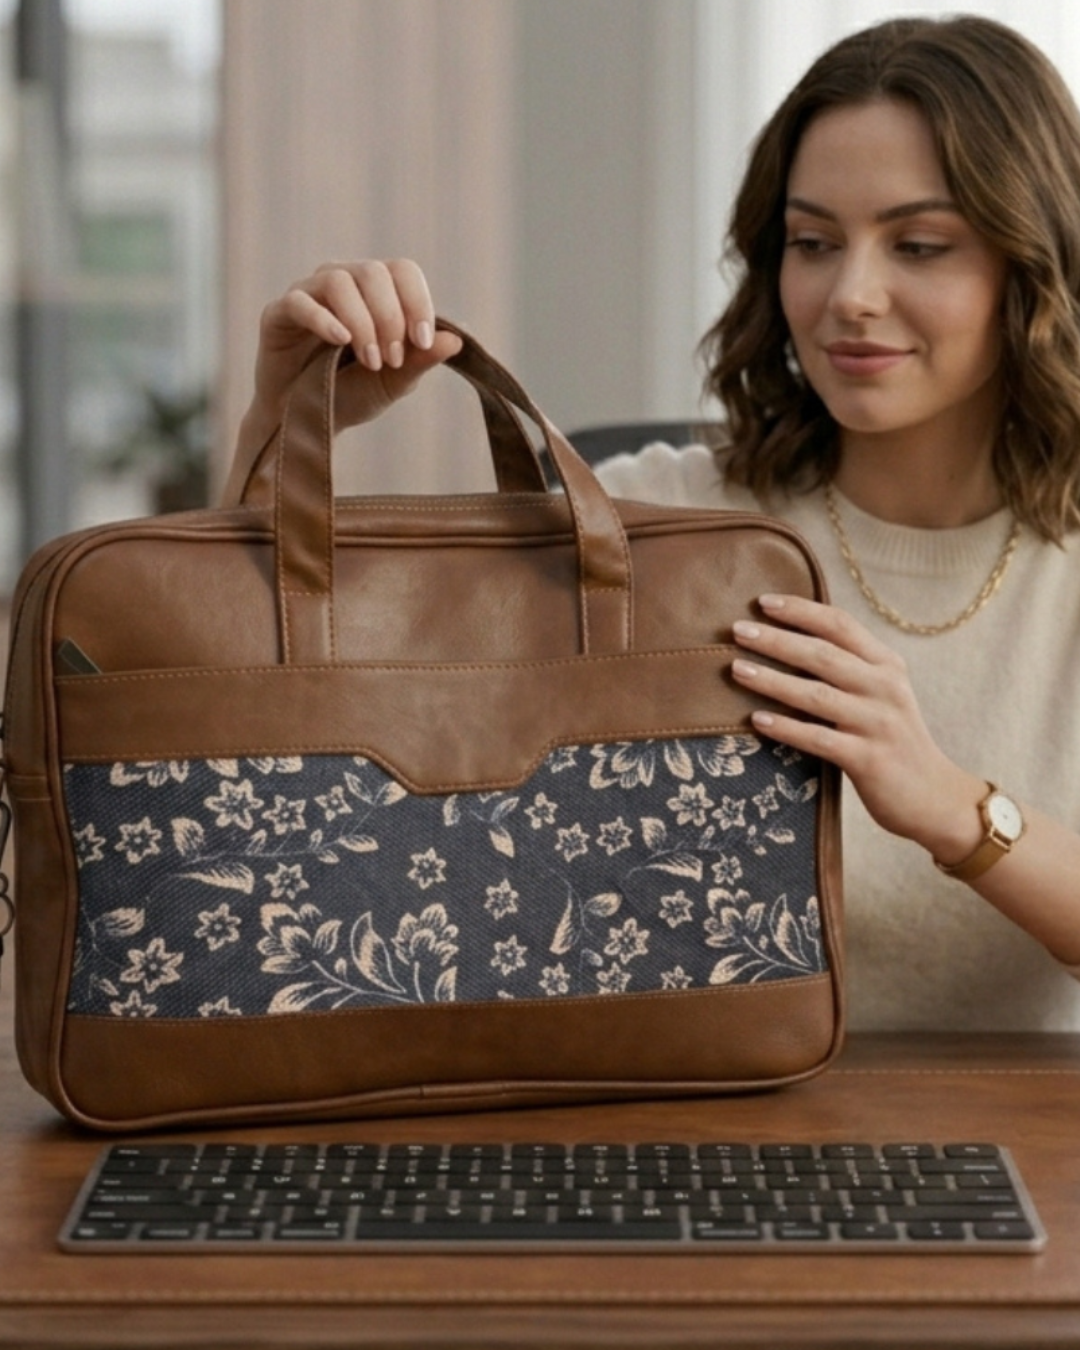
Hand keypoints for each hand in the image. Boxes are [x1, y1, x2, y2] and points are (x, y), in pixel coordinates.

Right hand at [244, 260, 462, 442]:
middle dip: (390, 317)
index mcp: (375, 292)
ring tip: (370, 360)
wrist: (305, 422)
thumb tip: (455, 340)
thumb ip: (421, 360)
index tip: (421, 341)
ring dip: (362, 321)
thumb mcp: (393, 381)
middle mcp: (342, 283)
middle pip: (373, 272)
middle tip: (392, 359)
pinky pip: (300, 301)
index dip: (417, 301)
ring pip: (339, 281)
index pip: (403, 271)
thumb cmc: (350, 395)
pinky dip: (324, 319)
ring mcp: (308, 294)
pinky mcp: (278, 314)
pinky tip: (341, 340)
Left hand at [730, 593, 986, 859]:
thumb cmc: (893, 739)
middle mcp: (885, 688)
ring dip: (772, 680)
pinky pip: (819, 739)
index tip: (763, 602)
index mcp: (886, 665)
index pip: (840, 625)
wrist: (933, 796)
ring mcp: (878, 723)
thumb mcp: (882, 693)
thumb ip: (850, 667)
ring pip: (816, 695)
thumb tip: (791, 639)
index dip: (801, 610)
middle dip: (776, 640)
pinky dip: (786, 728)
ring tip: (737, 669)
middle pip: (823, 654)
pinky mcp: (868, 759)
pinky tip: (757, 721)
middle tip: (737, 630)